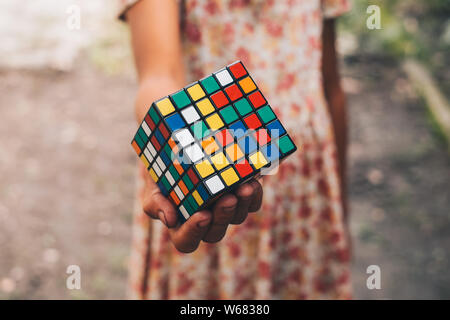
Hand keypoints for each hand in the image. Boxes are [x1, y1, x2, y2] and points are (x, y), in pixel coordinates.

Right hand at [139, 163, 262, 252]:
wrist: (184, 146)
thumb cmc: (163, 170)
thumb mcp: (153, 184)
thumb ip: (155, 203)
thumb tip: (170, 220)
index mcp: (181, 225)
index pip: (187, 241)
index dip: (194, 232)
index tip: (202, 214)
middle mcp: (206, 222)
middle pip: (216, 232)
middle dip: (223, 215)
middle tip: (227, 197)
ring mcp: (225, 211)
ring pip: (237, 218)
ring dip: (241, 204)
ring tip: (245, 186)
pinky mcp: (242, 198)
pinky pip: (252, 205)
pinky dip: (254, 195)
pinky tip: (253, 181)